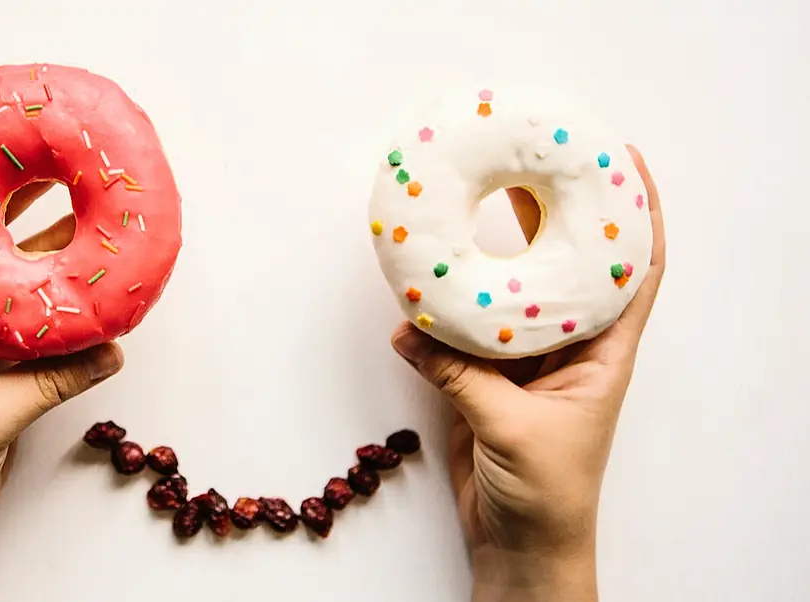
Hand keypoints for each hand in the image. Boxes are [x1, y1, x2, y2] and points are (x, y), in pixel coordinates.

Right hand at [391, 146, 664, 601]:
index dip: (640, 214)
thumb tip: (412, 331)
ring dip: (497, 253)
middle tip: (533, 161)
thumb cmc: (549, 493)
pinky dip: (443, 312)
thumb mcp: (513, 428)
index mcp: (604, 353)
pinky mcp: (485, 380)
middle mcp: (570, 347)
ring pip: (513, 293)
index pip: (637, 270)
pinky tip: (420, 289)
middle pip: (572, 265)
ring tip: (478, 200)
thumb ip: (461, 376)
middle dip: (559, 213)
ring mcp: (526, 361)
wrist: (521, 543)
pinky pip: (464, 333)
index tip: (623, 162)